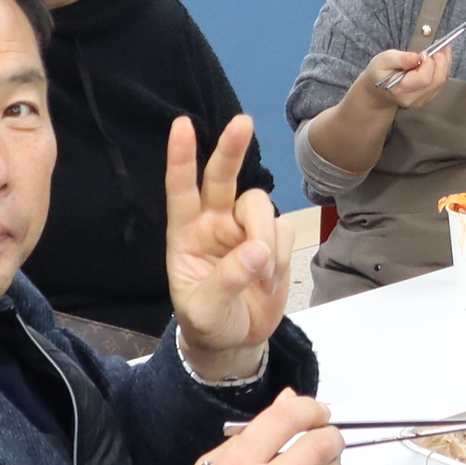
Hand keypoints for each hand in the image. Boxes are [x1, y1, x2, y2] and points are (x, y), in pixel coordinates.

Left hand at [164, 115, 288, 383]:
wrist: (236, 341)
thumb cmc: (208, 323)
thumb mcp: (205, 312)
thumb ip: (227, 281)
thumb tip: (257, 249)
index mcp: (185, 235)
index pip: (181, 191)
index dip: (181, 158)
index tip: (182, 125)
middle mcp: (214, 223)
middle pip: (223, 177)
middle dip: (232, 150)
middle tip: (242, 123)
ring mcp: (244, 229)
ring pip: (262, 206)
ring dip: (265, 238)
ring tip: (261, 278)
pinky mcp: (271, 239)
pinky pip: (284, 231)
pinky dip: (280, 257)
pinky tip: (269, 281)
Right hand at [365, 45, 453, 108]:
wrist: (377, 91)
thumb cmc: (379, 73)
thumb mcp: (383, 60)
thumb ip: (401, 58)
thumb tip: (419, 57)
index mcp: (400, 89)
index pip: (424, 78)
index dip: (429, 63)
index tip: (425, 52)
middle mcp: (412, 98)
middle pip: (437, 81)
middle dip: (442, 62)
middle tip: (442, 47)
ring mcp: (421, 100)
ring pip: (441, 82)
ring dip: (446, 64)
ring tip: (444, 50)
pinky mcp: (426, 98)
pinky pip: (440, 84)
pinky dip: (443, 70)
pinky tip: (442, 59)